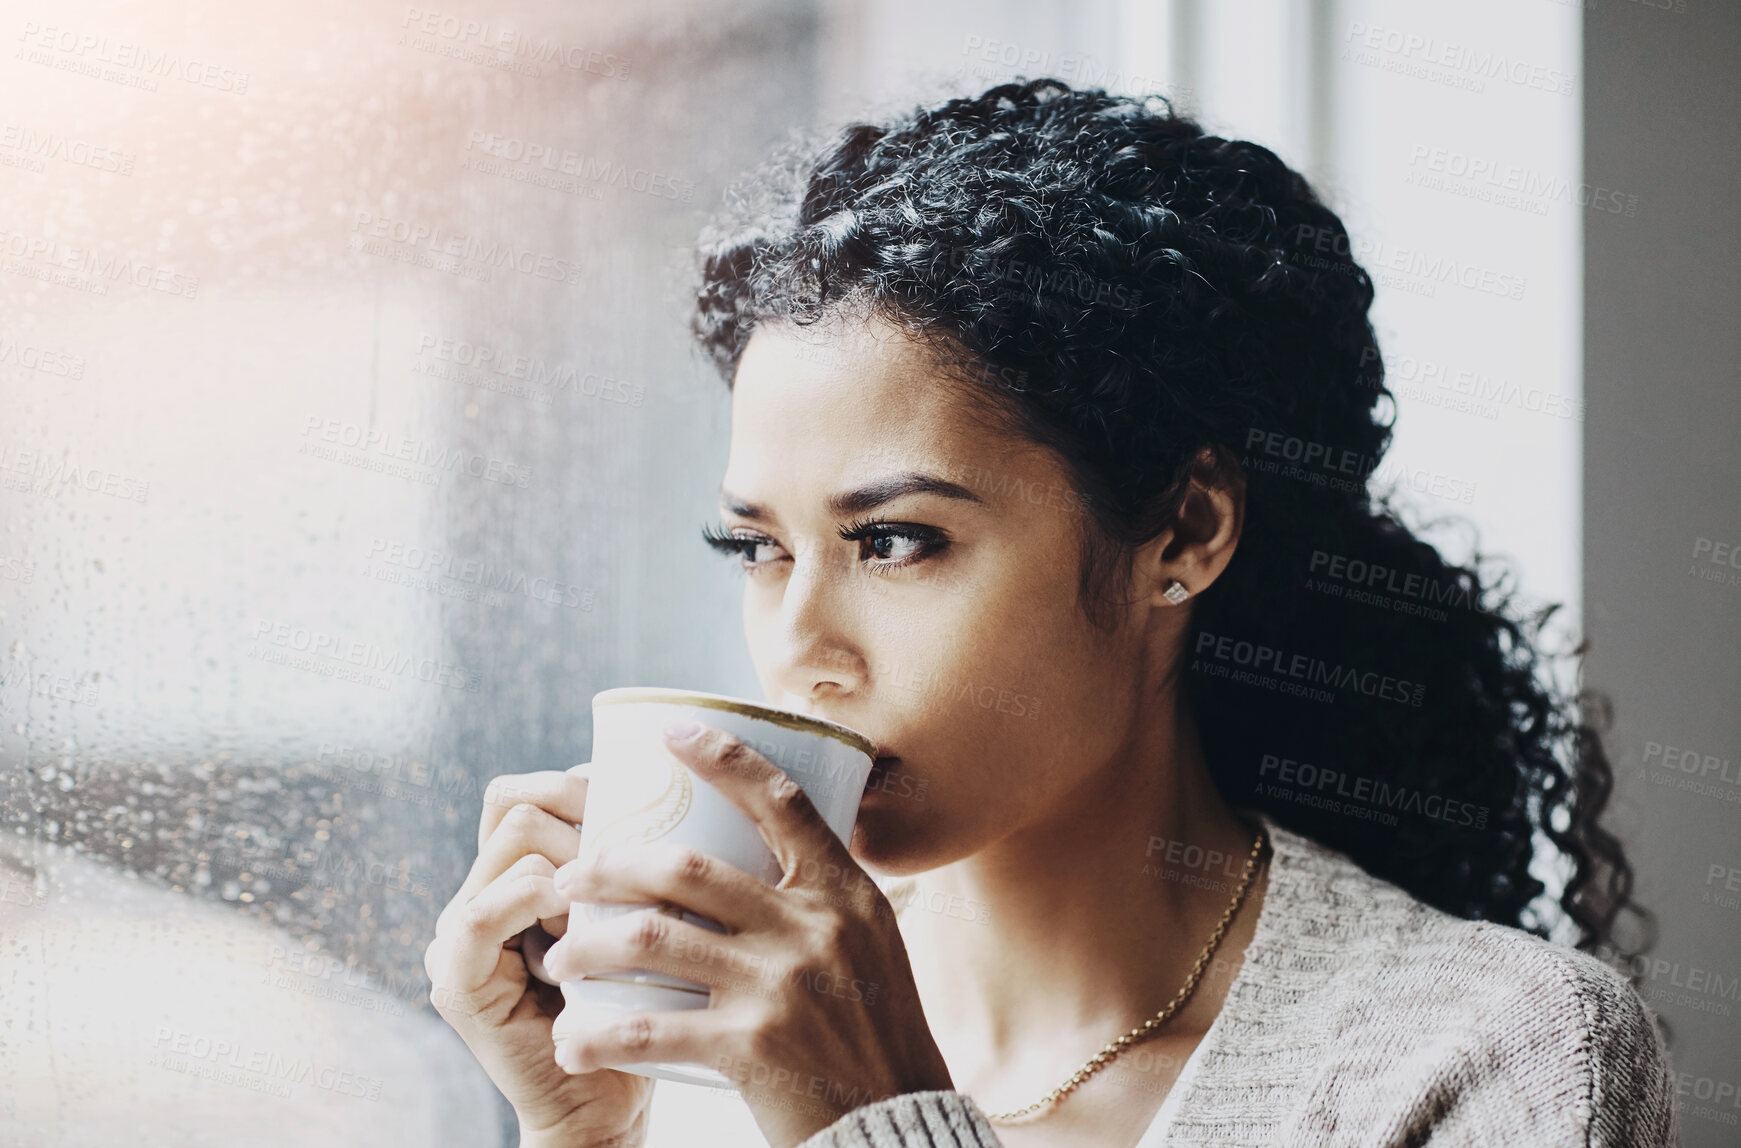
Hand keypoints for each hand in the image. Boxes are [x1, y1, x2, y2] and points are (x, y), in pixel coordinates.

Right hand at [424, 766, 654, 1145]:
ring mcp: (456, 937)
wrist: (607, 1104)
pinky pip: (483, 914)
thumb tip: (684, 792)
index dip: (580, 783)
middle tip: (638, 854)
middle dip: (585, 813)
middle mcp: (475, 896)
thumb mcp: (635, 918)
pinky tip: (578, 921)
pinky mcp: (455, 981)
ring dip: (577, 859)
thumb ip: (631, 865)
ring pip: (513, 840)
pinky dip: (536, 901)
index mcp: (510, 877)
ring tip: (618, 901)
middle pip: (517, 803)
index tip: (642, 806)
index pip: (527, 792)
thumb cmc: (639, 1008)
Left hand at [543, 721, 954, 1147]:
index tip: (671, 732)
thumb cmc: (878, 1032)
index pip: (780, 802)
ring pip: (651, 941)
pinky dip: (600, 1036)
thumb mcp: (872, 947)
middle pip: (685, 871)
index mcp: (844, 893)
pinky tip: (572, 1042)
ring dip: (588, 946)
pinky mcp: (751, 1047)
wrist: (897, 1124)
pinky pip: (651, 1029)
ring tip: (557, 958)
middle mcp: (812, 928)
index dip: (723, 759)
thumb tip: (774, 847)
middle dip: (609, 867)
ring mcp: (780, 985)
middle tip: (567, 877)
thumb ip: (824, 901)